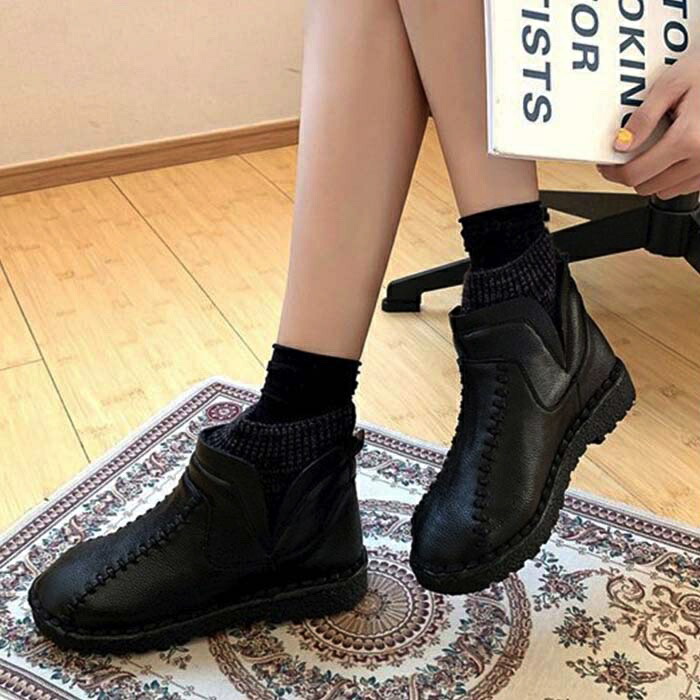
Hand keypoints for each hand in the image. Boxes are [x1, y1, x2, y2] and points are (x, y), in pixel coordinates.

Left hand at [597, 49, 699, 198]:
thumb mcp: (672, 84)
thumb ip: (644, 118)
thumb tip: (621, 145)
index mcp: (688, 139)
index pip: (635, 174)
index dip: (614, 172)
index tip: (607, 165)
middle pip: (648, 186)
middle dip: (633, 173)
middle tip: (628, 154)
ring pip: (667, 190)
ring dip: (654, 176)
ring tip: (657, 148)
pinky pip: (688, 186)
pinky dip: (675, 175)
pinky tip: (676, 153)